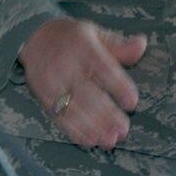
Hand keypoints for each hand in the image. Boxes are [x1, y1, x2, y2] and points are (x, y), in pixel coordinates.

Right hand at [18, 18, 145, 149]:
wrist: (33, 37)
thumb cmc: (72, 37)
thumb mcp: (96, 34)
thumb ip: (119, 45)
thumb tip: (141, 45)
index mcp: (82, 46)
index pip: (103, 68)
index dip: (119, 86)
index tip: (132, 102)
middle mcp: (65, 64)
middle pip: (87, 93)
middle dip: (106, 114)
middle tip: (123, 129)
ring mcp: (52, 82)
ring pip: (73, 109)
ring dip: (92, 127)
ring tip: (110, 140)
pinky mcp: (42, 96)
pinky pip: (59, 117)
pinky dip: (74, 131)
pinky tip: (90, 141)